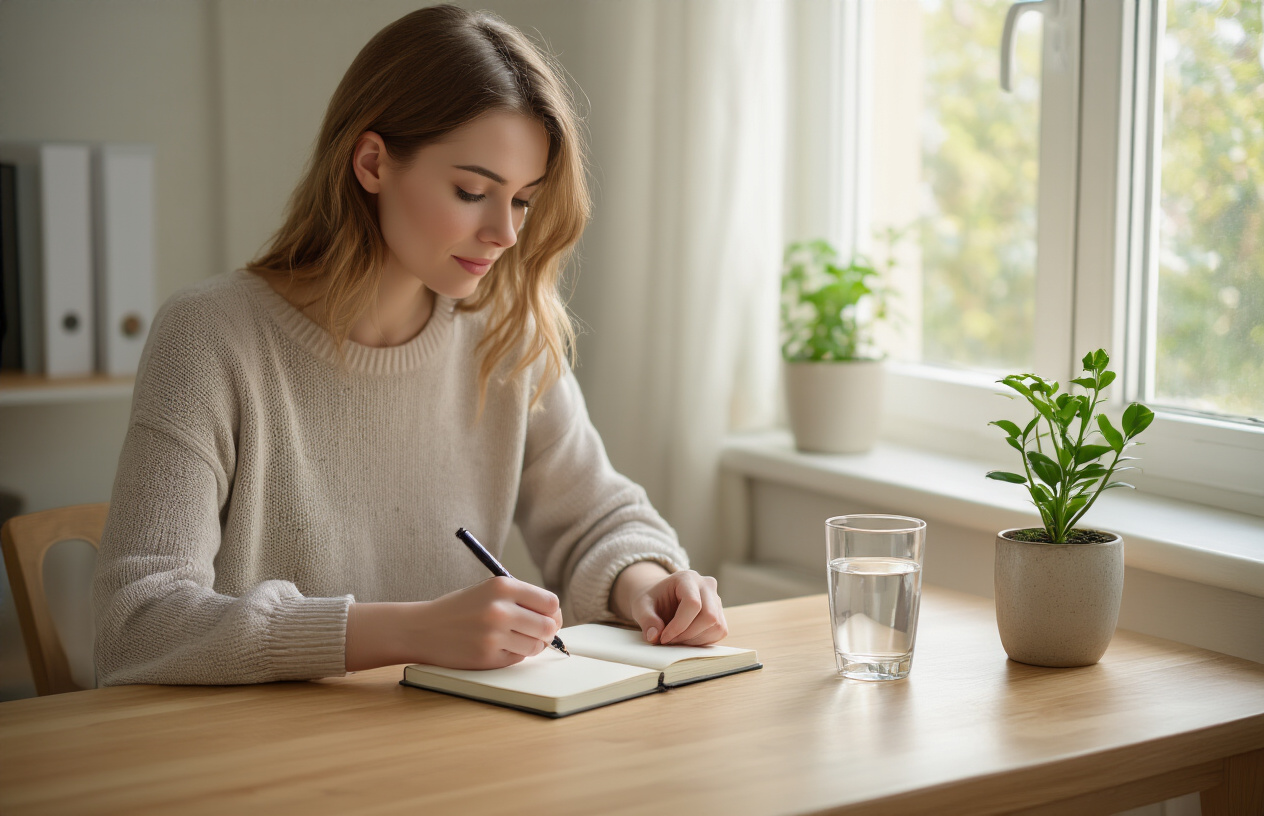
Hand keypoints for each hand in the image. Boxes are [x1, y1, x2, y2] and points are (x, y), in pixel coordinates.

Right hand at [345, 577, 562, 671]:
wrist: (422, 628)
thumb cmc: (459, 609)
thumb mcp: (489, 591)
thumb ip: (520, 599)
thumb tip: (555, 616)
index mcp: (502, 586)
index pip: (550, 602)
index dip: (553, 613)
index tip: (548, 617)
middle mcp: (500, 609)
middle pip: (548, 626)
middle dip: (547, 632)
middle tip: (536, 633)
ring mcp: (494, 635)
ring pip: (536, 646)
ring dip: (531, 646)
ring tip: (513, 639)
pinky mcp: (487, 657)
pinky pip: (517, 659)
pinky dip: (513, 655)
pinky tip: (497, 647)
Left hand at [611, 562, 727, 645]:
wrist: (661, 597)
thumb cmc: (653, 599)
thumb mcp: (642, 606)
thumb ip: (647, 620)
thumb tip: (654, 636)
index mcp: (687, 578)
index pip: (693, 603)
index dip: (679, 626)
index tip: (663, 637)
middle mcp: (707, 586)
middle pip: (709, 616)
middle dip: (687, 635)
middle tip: (669, 640)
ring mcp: (716, 600)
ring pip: (716, 626)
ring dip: (695, 640)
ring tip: (676, 639)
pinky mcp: (720, 614)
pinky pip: (719, 632)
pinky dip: (702, 641)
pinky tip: (686, 638)